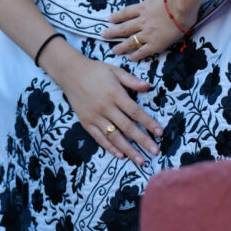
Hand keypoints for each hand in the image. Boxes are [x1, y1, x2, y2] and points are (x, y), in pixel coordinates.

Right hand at [45, 46, 163, 164]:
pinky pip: (99, 137)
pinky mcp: (86, 122)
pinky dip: (109, 147)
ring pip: (114, 136)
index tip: (160, 133)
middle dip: (142, 140)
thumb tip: (148, 86)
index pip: (135, 112)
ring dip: (128, 149)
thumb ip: (131, 80)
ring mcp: (95, 116)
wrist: (70, 73)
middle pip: (127, 127)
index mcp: (115, 94)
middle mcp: (105, 107)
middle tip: (155, 151)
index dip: (148, 123)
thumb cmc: (95, 70)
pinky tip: (120, 155)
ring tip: (140, 160)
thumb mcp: (115, 71)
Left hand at [103, 0, 190, 60]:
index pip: (126, 13)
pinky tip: (131, 58)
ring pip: (131, 41)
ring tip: (114, 51)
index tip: (110, 19)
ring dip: (121, 46)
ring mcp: (148, 33)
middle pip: (124, 28)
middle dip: (113, 32)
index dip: (117, 16)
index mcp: (143, 7)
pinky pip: (143, 51)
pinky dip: (136, 55)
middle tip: (103, 35)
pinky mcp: (156, 43)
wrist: (182, 5)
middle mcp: (142, 21)